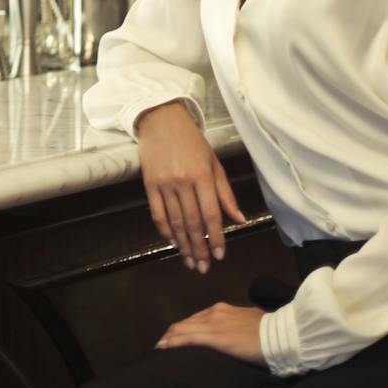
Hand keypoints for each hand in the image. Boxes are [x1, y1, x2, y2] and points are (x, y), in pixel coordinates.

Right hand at [135, 101, 247, 272]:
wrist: (161, 120)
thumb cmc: (192, 141)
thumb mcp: (214, 163)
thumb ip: (225, 193)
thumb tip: (239, 220)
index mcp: (202, 176)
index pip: (211, 214)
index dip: (216, 237)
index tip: (219, 256)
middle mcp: (182, 181)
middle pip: (192, 222)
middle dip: (199, 248)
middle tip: (203, 267)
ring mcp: (164, 184)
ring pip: (174, 221)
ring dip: (183, 244)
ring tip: (189, 261)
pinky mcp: (149, 184)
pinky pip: (157, 212)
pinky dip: (164, 230)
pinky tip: (172, 242)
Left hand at [156, 303, 266, 364]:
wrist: (279, 334)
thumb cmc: (268, 330)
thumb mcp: (249, 322)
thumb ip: (237, 324)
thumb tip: (236, 331)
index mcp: (222, 309)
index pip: (197, 318)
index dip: (184, 327)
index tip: (176, 336)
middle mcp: (214, 312)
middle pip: (186, 322)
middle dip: (172, 333)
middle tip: (163, 343)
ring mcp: (213, 323)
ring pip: (183, 328)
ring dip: (169, 338)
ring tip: (160, 347)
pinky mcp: (215, 336)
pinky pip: (188, 337)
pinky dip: (174, 342)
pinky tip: (164, 347)